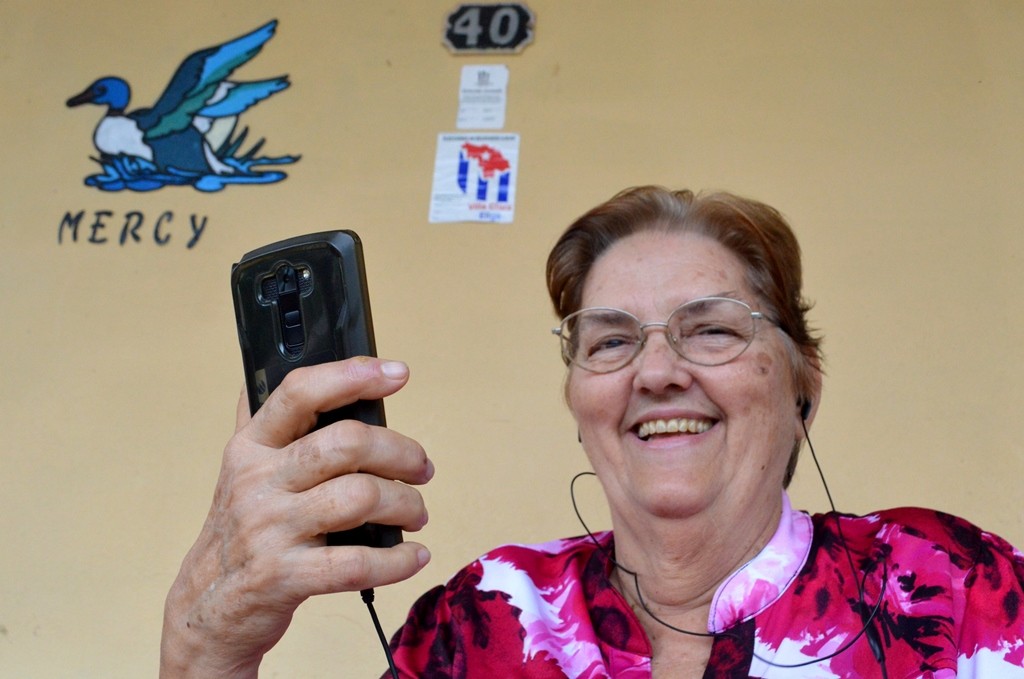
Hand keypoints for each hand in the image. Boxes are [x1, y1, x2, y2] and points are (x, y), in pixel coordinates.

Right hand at [160, 358, 432, 677]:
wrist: (207, 608)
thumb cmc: (239, 531)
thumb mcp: (240, 471)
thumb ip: (259, 424)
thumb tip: (266, 370)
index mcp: (251, 447)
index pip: (300, 393)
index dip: (351, 376)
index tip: (396, 373)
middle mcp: (259, 482)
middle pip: (347, 443)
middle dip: (400, 452)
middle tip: (421, 468)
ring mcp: (270, 530)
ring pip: (360, 497)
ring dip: (405, 504)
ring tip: (416, 514)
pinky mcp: (285, 577)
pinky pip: (356, 564)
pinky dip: (397, 560)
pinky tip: (413, 557)